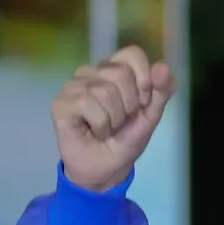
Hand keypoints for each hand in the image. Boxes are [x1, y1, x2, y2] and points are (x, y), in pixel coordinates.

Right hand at [52, 45, 175, 190]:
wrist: (107, 170)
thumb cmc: (125, 140)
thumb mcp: (151, 116)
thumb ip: (162, 91)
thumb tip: (162, 67)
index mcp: (114, 69)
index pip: (132, 54)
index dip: (143, 79)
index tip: (142, 103)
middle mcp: (92, 72)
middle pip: (120, 73)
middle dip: (129, 106)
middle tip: (121, 121)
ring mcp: (74, 86)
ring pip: (104, 91)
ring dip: (114, 119)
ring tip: (107, 129)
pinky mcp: (61, 103)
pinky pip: (86, 104)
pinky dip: (99, 126)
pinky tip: (94, 132)